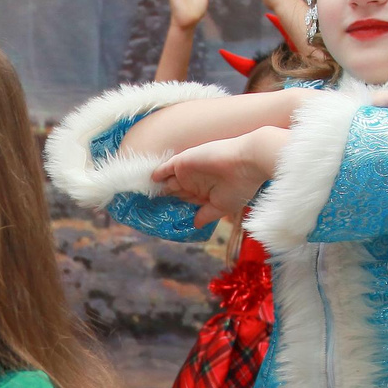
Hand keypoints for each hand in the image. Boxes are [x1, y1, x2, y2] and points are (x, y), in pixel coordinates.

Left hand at [154, 126, 285, 224]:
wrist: (247, 162)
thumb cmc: (240, 186)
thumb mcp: (222, 207)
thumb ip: (206, 215)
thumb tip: (195, 225)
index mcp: (204, 192)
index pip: (184, 200)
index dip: (173, 206)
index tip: (159, 213)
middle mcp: (194, 182)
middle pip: (173, 191)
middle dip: (161, 197)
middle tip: (144, 205)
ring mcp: (187, 172)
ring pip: (166, 181)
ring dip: (156, 188)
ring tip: (139, 195)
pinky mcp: (182, 163)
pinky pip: (164, 169)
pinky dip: (155, 175)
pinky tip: (146, 182)